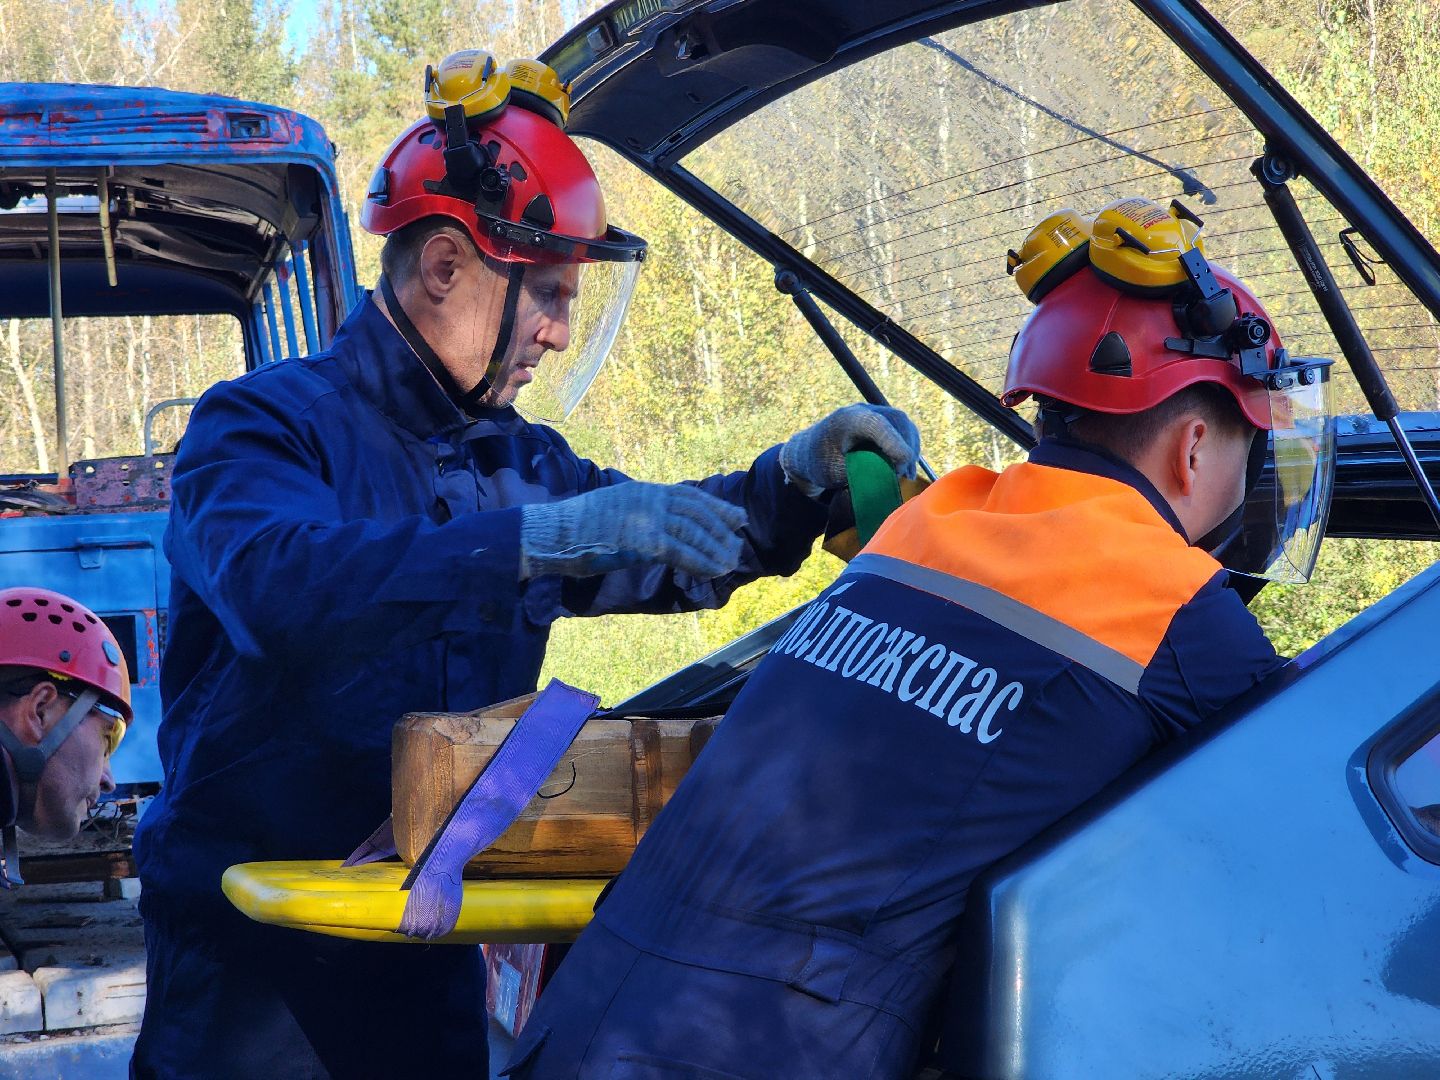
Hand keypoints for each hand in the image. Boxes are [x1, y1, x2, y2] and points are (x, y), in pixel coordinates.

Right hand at [520, 482, 747, 580]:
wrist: (554, 534)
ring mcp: (646, 519)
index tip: (735, 517)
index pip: (688, 496)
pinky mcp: (643, 542)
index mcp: (643, 491)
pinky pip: (682, 553)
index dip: (716, 507)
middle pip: (697, 511)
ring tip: (731, 561)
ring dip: (716, 548)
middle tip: (739, 540)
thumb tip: (657, 528)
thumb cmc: (577, 528)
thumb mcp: (613, 510)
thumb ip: (638, 515)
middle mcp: (649, 500)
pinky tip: (715, 570)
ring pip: (694, 532)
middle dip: (722, 527)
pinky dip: (702, 562)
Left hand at [779, 404, 920, 497]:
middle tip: (902, 474)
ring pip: (904, 425)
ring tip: (905, 473)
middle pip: (897, 421)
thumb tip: (893, 477)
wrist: (810, 452)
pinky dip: (908, 446)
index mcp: (847, 420)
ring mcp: (873, 412)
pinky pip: (903, 429)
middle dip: (906, 449)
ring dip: (910, 448)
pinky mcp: (881, 420)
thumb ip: (864, 472)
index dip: (894, 444)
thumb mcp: (838, 472)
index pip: (877, 425)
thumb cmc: (821, 464)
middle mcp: (862, 410)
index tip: (901, 467)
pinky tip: (905, 465)